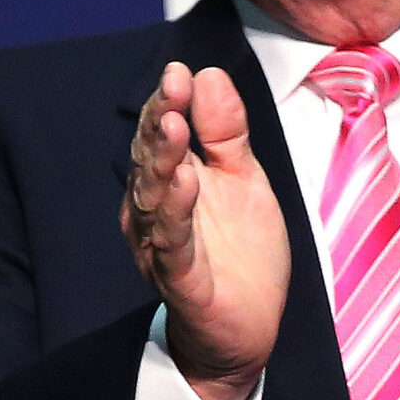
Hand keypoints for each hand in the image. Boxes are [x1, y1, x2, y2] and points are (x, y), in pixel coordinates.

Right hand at [121, 61, 290, 399]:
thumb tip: (209, 74)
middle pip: (151, 159)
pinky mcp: (182, 282)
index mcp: (171, 179)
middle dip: (162, 121)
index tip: (180, 69)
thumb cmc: (239, 252)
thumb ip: (227, 132)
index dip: (170, 101)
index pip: (163, 132)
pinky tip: (185, 184)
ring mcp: (163, 247)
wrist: (247, 329)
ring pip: (155, 199)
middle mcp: (155, 210)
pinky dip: (177, 215)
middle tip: (174, 86)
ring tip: (175, 127)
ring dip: (163, 161)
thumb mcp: (244, 179)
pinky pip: (173, 246)